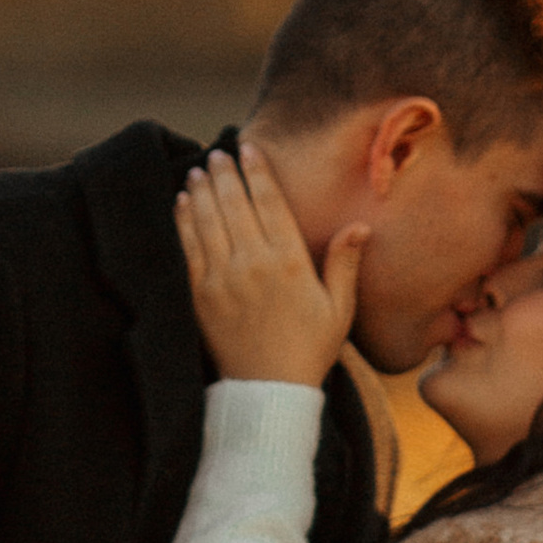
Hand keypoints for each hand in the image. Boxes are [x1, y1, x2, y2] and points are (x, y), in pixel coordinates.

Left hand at [176, 142, 367, 386]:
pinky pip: (189, 248)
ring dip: (201, 190)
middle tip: (217, 155)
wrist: (270, 393)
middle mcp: (253, 264)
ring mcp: (223, 279)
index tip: (247, 149)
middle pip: (234, 203)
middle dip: (224, 173)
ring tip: (198, 170)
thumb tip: (361, 226)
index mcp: (288, 262)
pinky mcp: (201, 296)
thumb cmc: (309, 351)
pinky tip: (182, 203)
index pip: (268, 201)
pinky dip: (184, 221)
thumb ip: (344, 264)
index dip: (256, 170)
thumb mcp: (338, 309)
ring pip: (207, 220)